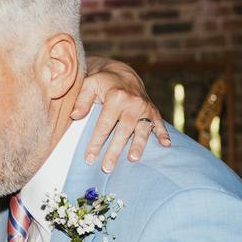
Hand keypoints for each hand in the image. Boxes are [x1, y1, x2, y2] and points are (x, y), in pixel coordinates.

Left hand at [71, 57, 170, 171]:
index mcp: (115, 97)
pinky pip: (159, 123)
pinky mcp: (153, 111)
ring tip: (133, 159)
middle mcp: (132, 103)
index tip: (89, 158)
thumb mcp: (89, 84)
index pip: (104, 125)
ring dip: (138, 145)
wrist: (123, 73)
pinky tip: (166, 145)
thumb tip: (75, 115)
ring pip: (141, 130)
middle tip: (107, 167)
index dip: (96, 142)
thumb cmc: (103, 82)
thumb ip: (82, 100)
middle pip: (123, 131)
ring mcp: (144, 108)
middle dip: (114, 150)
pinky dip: (163, 134)